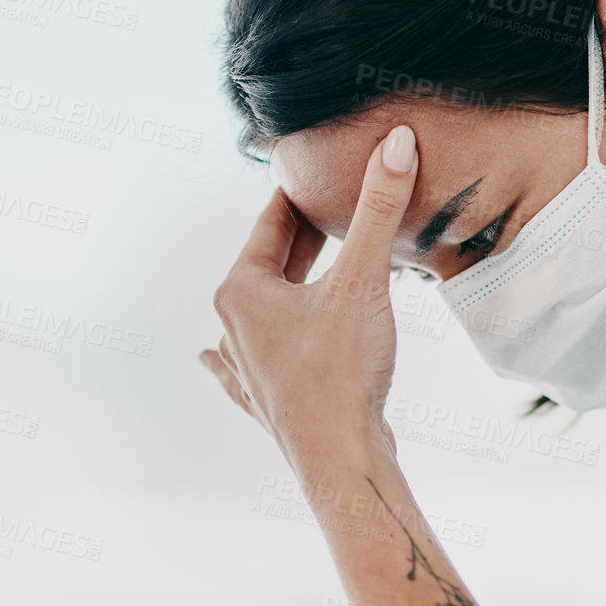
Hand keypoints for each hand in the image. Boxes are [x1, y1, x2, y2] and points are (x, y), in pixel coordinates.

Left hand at [200, 124, 418, 472]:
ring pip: (266, 307)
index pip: (273, 220)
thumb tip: (396, 144)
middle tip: (338, 200)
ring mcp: (246, 364)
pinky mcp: (266, 399)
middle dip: (306, 233)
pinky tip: (209, 358)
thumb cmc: (343, 373)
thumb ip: (377, 209)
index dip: (301, 189)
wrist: (342, 461)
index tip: (318, 164)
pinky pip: (244, 363)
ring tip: (315, 259)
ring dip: (292, 283)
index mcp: (241, 289)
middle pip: (271, 261)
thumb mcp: (363, 280)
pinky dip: (241, 350)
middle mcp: (233, 324)